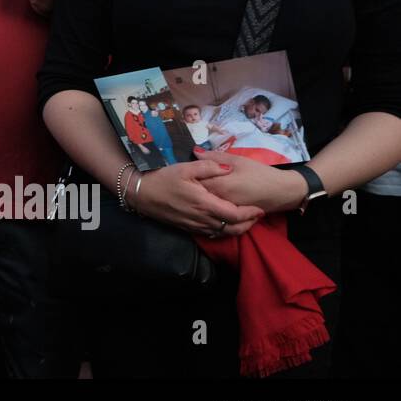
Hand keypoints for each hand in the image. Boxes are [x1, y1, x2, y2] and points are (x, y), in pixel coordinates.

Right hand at [133, 160, 265, 236]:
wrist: (141, 194)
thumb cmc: (162, 179)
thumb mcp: (185, 168)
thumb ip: (209, 166)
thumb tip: (227, 168)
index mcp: (204, 203)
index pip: (235, 214)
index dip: (250, 213)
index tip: (259, 208)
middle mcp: (202, 218)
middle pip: (233, 228)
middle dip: (248, 224)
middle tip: (257, 216)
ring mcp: (195, 225)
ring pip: (223, 233)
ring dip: (238, 229)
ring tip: (246, 220)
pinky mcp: (188, 228)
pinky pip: (212, 234)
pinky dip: (224, 231)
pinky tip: (226, 223)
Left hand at [193, 149, 308, 213]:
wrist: (280, 192)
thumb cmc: (260, 173)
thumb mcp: (238, 160)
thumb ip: (215, 157)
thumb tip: (195, 151)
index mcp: (220, 185)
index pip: (195, 182)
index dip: (188, 176)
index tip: (185, 171)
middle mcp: (219, 201)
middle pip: (197, 195)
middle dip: (191, 188)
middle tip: (188, 181)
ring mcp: (225, 212)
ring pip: (204, 206)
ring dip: (198, 199)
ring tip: (196, 192)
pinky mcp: (230, 217)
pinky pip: (213, 214)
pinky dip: (207, 208)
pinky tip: (206, 202)